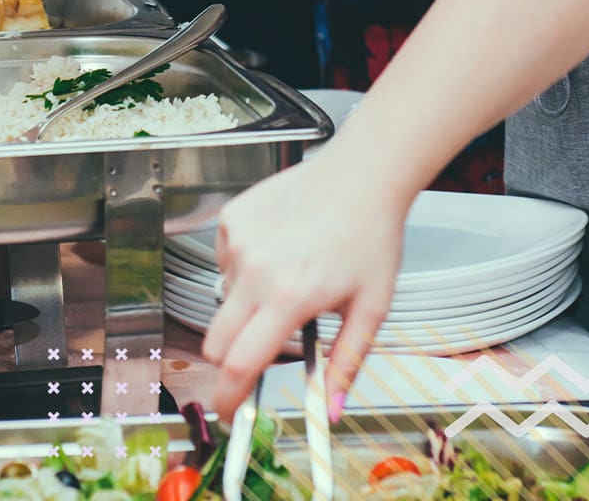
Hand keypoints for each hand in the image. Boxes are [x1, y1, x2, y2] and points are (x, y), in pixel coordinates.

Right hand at [204, 149, 409, 418]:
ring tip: (289, 279)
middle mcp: (256, 270)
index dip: (227, 397)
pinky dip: (245, 269)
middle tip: (257, 354)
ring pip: (224, 300)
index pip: (239, 364)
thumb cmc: (372, 237)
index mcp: (291, 298)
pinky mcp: (231, 219)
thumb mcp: (371, 307)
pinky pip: (225, 263)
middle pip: (215, 342)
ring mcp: (239, 241)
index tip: (227, 412)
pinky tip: (279, 250)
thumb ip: (346, 363)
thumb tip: (329, 411)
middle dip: (230, 359)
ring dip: (246, 307)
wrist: (362, 175)